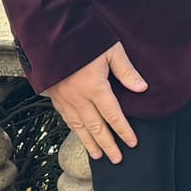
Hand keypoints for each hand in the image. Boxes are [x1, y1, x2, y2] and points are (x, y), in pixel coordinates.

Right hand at [44, 42, 146, 164]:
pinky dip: (74, 129)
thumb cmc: (82, 37)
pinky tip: (78, 134)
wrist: (48, 32)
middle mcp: (78, 97)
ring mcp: (63, 97)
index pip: (113, 116)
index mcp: (94, 88)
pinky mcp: (52, 94)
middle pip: (96, 127)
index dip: (123, 131)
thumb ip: (126, 71)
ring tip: (98, 155)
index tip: (132, 143)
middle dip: (108, 144)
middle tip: (117, 159)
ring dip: (89, 142)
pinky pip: (65, 117)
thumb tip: (142, 88)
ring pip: (78, 126)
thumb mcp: (110, 50)